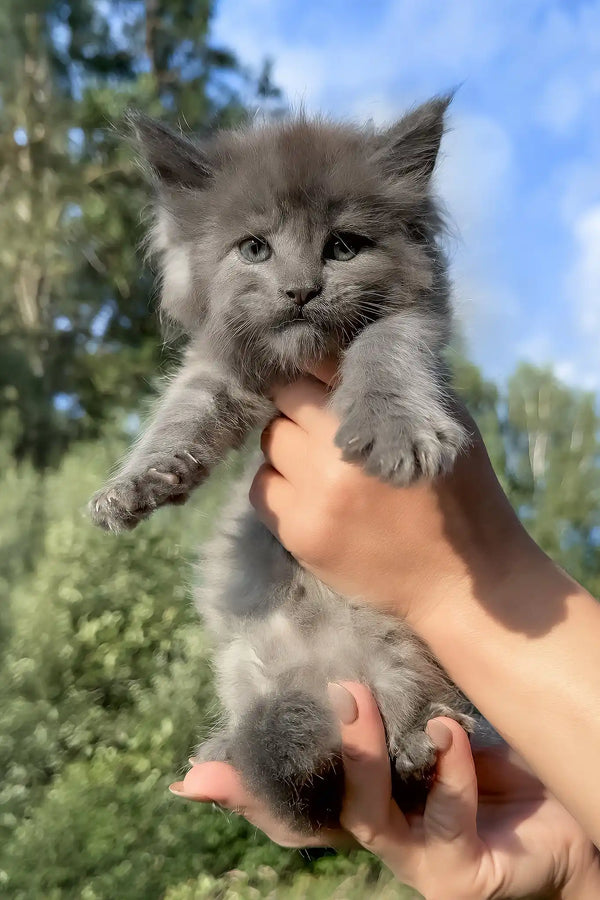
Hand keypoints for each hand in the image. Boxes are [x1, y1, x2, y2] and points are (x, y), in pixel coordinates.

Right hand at [170, 684, 599, 899]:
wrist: (577, 810)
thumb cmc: (504, 761)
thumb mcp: (435, 721)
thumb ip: (392, 699)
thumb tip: (347, 650)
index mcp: (370, 796)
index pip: (294, 794)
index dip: (242, 788)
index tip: (192, 777)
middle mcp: (382, 832)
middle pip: (309, 818)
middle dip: (277, 779)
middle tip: (284, 698)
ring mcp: (416, 860)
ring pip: (364, 818)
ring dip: (358, 756)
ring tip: (356, 698)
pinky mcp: (458, 876)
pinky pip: (442, 822)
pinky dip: (446, 769)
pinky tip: (449, 729)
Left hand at [248, 362, 530, 628]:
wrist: (463, 582)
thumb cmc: (461, 494)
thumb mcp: (440, 421)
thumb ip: (390, 386)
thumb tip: (341, 355)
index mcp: (376, 417)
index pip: (316, 364)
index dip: (316, 367)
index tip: (321, 378)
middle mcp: (337, 453)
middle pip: (284, 400)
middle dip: (299, 404)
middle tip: (321, 421)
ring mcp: (313, 497)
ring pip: (268, 443)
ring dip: (286, 444)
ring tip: (316, 461)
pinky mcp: (299, 534)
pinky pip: (261, 490)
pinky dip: (278, 484)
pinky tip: (307, 493)